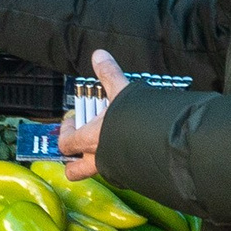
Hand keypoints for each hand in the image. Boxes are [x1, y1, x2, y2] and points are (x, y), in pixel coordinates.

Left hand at [56, 51, 128, 179]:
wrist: (166, 143)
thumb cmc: (136, 118)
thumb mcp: (122, 90)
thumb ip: (109, 74)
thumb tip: (99, 55)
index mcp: (89, 140)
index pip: (65, 144)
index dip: (65, 134)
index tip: (72, 123)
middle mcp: (98, 160)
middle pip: (75, 172)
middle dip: (73, 163)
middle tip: (81, 147)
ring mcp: (115, 172)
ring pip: (98, 172)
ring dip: (100, 159)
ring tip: (110, 142)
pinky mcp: (133, 176)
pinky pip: (121, 173)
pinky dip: (122, 163)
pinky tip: (132, 148)